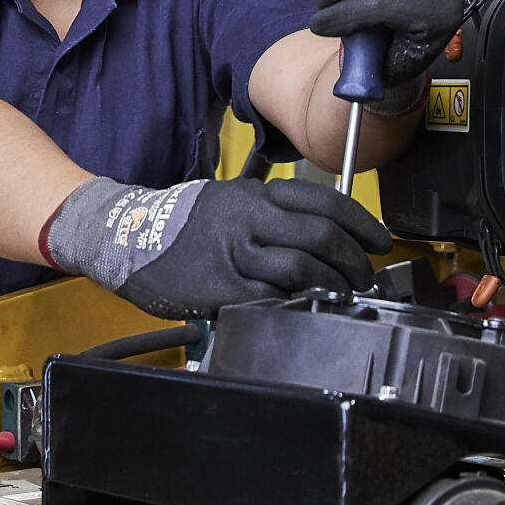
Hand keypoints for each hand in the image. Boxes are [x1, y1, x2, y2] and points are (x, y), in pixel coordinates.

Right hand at [46, 175, 391, 318]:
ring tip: (343, 296)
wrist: (126, 237)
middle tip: (365, 278)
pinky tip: (306, 308)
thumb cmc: (181, 224)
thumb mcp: (228, 201)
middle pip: (322, 237)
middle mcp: (250, 220)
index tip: (378, 242)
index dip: (361, 224)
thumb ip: (271, 214)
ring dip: (333, 286)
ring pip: (303, 269)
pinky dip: (297, 304)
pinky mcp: (223, 288)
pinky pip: (273, 298)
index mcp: (255, 196)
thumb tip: (321, 234)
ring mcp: (236, 254)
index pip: (325, 203)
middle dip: (354, 262)